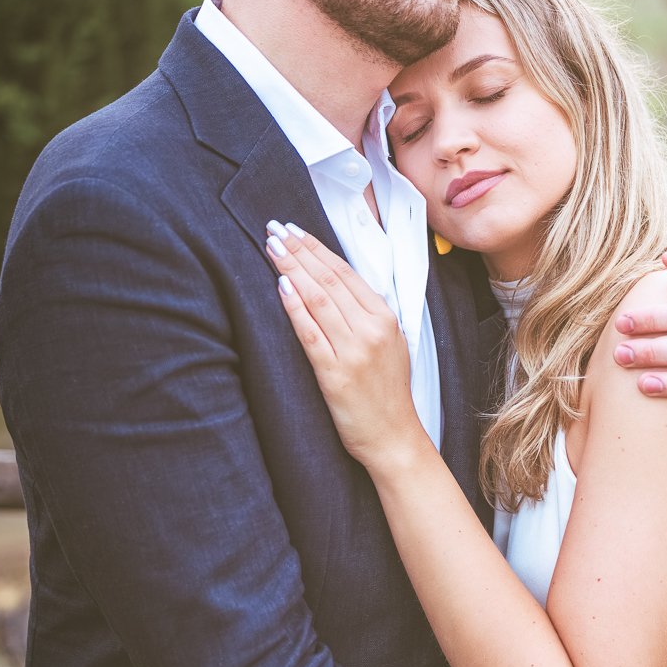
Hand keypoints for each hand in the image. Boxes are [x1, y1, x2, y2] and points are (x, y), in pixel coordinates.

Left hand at [266, 222, 419, 465]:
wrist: (394, 437)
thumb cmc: (387, 393)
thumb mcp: (391, 345)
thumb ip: (368, 315)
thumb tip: (336, 284)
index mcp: (386, 319)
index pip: (346, 273)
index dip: (318, 249)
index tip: (295, 231)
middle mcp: (372, 330)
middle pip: (329, 280)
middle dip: (300, 251)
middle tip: (275, 229)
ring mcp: (354, 352)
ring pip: (318, 300)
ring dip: (292, 269)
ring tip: (272, 248)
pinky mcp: (336, 374)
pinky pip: (311, 333)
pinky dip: (295, 307)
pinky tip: (280, 286)